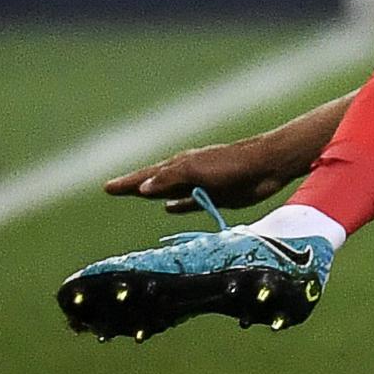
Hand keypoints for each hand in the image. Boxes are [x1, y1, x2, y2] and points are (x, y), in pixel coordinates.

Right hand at [103, 132, 305, 213]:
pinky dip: (178, 205)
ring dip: (153, 194)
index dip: (128, 182)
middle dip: (134, 185)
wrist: (266, 166)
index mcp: (181, 164)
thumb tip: (144, 187)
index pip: (147, 175)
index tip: (107, 187)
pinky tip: (169, 209)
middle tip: (113, 189)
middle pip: (155, 181)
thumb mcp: (197, 170)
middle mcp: (188, 173)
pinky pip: (190, 201)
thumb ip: (171, 178)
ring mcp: (202, 184)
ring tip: (136, 196)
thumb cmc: (232, 165)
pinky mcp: (216, 195)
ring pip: (170, 191)